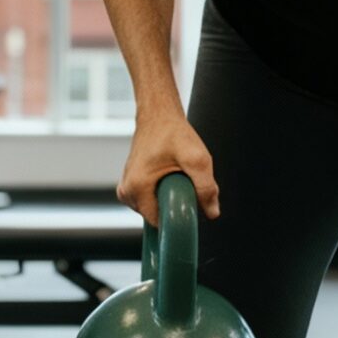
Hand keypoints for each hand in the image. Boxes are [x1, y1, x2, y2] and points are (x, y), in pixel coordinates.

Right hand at [116, 110, 218, 226]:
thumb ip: (206, 187)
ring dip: (168, 197)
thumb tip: (212, 213)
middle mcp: (126, 190)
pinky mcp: (129, 184)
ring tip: (175, 175)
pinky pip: (149, 200)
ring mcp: (125, 187)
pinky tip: (167, 175)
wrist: (158, 115)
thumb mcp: (196, 158)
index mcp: (136, 187)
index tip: (189, 200)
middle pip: (155, 215)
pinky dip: (161, 192)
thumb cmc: (174, 133)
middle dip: (174, 204)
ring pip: (153, 208)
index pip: (158, 222)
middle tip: (183, 180)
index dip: (178, 216)